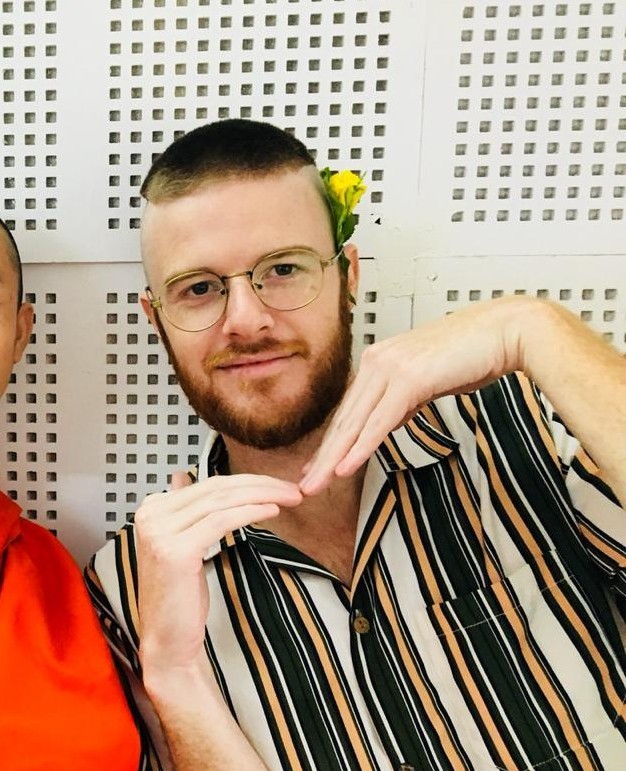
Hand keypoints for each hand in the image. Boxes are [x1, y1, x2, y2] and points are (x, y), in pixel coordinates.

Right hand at [135, 472, 301, 675]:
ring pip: (223, 500)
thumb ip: (181, 510)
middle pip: (218, 488)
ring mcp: (160, 532)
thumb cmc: (180, 595)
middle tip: (293, 489)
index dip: (248, 480)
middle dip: (261, 484)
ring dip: (263, 495)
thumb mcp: (181, 543)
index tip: (278, 484)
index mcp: (152, 508)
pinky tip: (272, 511)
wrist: (168, 640)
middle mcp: (151, 514)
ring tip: (290, 498)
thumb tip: (182, 476)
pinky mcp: (176, 550)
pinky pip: (222, 521)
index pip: (210, 483)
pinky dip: (251, 512)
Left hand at [301, 297, 528, 495]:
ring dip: (334, 459)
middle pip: (345, 420)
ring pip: (356, 423)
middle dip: (324, 457)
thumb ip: (404, 398)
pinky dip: (361, 447)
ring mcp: (391, 369)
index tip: (317, 467)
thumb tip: (390, 420)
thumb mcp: (427, 380)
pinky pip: (380, 422)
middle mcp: (377, 362)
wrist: (503, 331)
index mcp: (379, 361)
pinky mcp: (409, 379)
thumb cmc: (472, 353)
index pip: (349, 411)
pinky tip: (345, 467)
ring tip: (316, 484)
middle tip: (307, 485)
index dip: (332, 443)